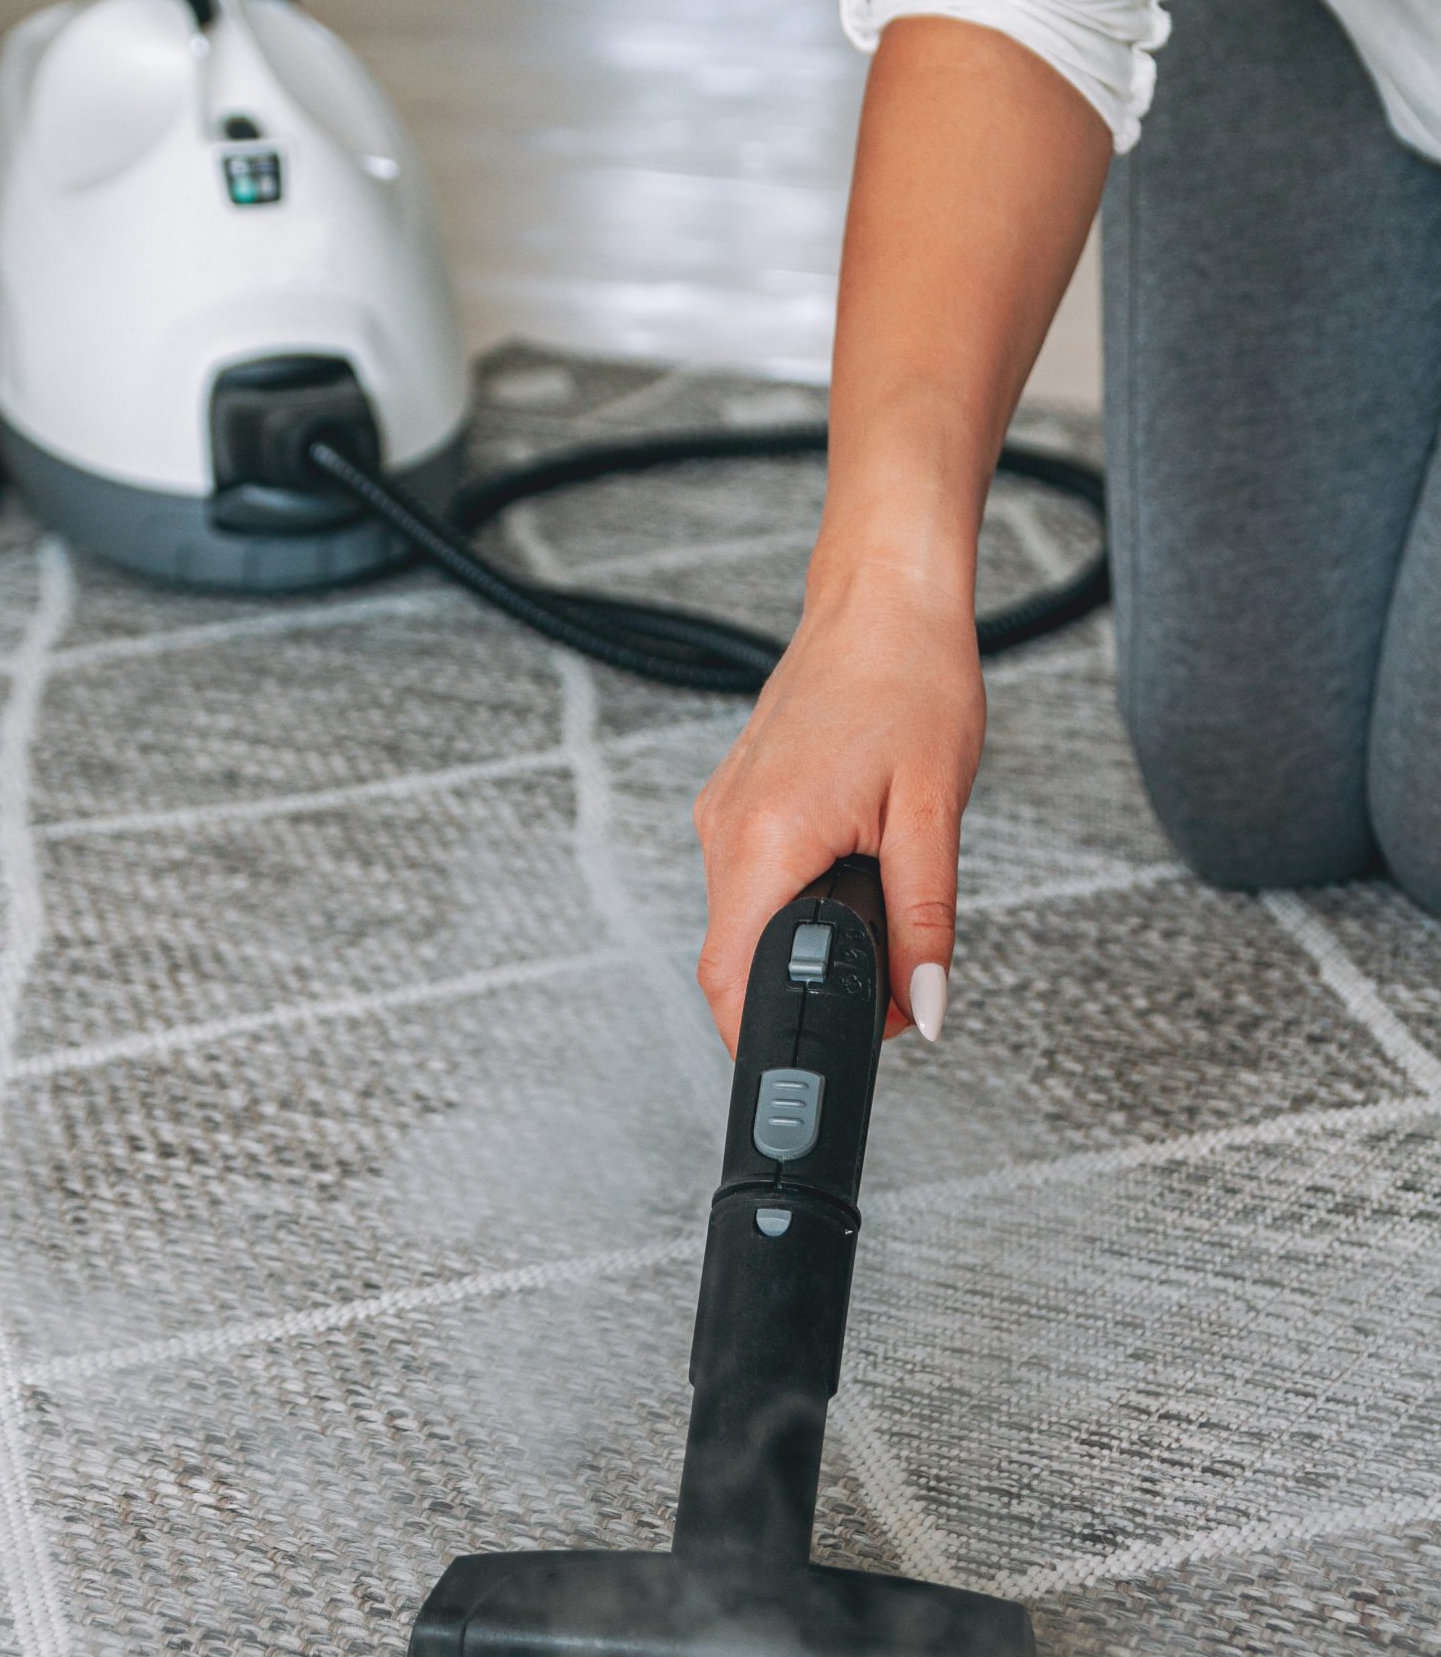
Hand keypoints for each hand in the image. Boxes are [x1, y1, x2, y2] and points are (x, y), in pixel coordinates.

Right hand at [693, 577, 984, 1052]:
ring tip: (875, 904)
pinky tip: (848, 867)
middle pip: (733, 962)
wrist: (883, 598)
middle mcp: (725, 830)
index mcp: (765, 838)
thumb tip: (926, 1007)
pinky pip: (748, 882)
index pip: (728, 981)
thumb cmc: (909, 678)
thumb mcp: (934, 816)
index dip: (766, 1037)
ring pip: (742, 924)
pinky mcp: (734, 802)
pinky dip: (793, 901)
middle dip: (801, 994)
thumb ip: (926, 924)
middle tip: (885, 987)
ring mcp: (722, 814)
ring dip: (800, 944)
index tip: (818, 1059)